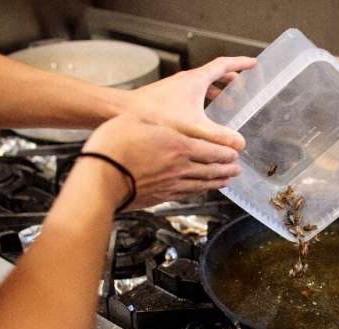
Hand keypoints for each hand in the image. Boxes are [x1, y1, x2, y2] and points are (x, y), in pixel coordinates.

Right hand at [83, 114, 240, 208]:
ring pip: (203, 184)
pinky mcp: (161, 197)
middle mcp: (180, 167)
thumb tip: (168, 127)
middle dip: (227, 168)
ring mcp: (171, 185)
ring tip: (227, 181)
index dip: (226, 151)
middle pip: (212, 169)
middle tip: (237, 168)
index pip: (212, 149)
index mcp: (179, 145)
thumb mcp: (139, 121)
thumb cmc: (115, 146)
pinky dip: (200, 192)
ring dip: (218, 182)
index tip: (236, 151)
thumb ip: (159, 125)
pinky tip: (201, 191)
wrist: (101, 177)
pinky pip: (187, 194)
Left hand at [121, 56, 256, 149]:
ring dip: (216, 96)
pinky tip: (201, 123)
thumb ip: (219, 137)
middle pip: (214, 76)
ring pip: (202, 88)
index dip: (241, 64)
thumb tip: (239, 145)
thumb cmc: (157, 116)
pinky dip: (202, 106)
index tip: (253, 64)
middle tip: (242, 89)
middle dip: (231, 82)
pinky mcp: (167, 100)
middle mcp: (186, 82)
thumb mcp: (195, 128)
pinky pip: (191, 98)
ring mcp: (175, 90)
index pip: (224, 65)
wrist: (124, 113)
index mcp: (196, 81)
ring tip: (226, 109)